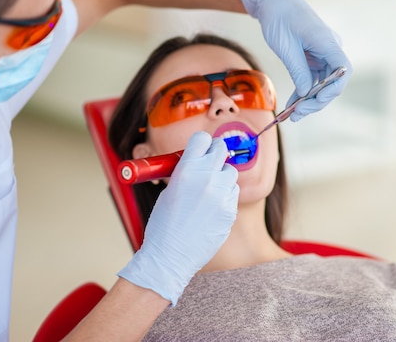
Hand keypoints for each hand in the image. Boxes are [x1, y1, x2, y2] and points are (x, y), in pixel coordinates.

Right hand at [117, 132, 238, 304]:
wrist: (170, 256)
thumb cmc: (163, 224)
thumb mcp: (168, 190)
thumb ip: (186, 172)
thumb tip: (197, 160)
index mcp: (187, 169)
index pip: (202, 139)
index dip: (201, 143)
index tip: (200, 148)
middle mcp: (207, 177)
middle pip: (221, 149)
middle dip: (214, 153)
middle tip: (208, 162)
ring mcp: (221, 194)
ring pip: (230, 172)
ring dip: (221, 176)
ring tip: (207, 191)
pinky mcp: (230, 210)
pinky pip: (232, 193)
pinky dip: (225, 195)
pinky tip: (211, 208)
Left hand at [241, 0, 351, 120]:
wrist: (274, 1)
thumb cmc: (279, 17)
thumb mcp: (285, 47)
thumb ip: (298, 71)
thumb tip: (306, 93)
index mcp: (327, 42)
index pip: (342, 70)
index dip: (332, 90)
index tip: (314, 100)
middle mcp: (330, 49)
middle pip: (334, 82)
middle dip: (317, 101)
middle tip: (297, 114)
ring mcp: (323, 54)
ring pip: (323, 84)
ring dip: (310, 100)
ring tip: (293, 114)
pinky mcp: (314, 57)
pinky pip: (314, 79)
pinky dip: (304, 92)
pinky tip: (293, 103)